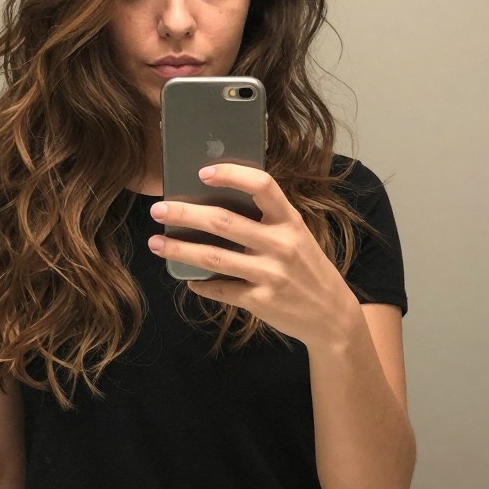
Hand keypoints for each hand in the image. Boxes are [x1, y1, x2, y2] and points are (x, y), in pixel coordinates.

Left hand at [147, 163, 357, 348]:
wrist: (332, 316)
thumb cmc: (308, 270)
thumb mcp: (298, 237)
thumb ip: (268, 222)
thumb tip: (216, 207)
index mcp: (290, 221)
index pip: (262, 185)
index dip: (231, 175)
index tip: (203, 172)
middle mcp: (281, 244)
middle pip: (223, 221)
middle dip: (184, 213)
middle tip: (158, 210)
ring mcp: (271, 274)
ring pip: (213, 257)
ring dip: (179, 249)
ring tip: (156, 243)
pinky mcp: (261, 302)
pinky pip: (220, 289)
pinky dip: (200, 283)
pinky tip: (188, 278)